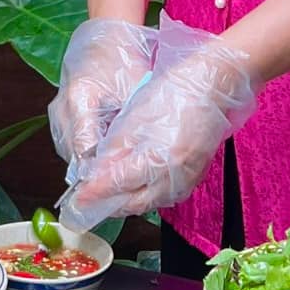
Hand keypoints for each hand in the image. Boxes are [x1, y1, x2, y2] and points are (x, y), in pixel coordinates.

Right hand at [48, 18, 156, 177]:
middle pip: (75, 155)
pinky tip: (104, 159)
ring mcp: (56, 113)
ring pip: (71, 153)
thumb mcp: (133, 93)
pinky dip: (86, 154)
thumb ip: (127, 127)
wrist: (105, 38)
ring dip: (90, 165)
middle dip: (96, 173)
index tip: (113, 190)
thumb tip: (128, 160)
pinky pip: (70, 144)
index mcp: (80, 98)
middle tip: (118, 189)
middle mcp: (62, 108)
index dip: (99, 173)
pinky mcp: (58, 116)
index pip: (85, 148)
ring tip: (113, 177)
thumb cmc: (123, 60)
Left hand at [59, 15, 259, 229]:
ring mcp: (188, 179)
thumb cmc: (173, 93)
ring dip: (126, 201)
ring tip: (105, 195)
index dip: (95, 193)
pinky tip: (132, 187)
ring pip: (149, 202)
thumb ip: (114, 150)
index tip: (77, 199)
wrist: (212, 86)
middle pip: (134, 202)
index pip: (119, 184)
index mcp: (159, 158)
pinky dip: (145, 195)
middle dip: (109, 203)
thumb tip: (95, 174)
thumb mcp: (135, 118)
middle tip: (87, 201)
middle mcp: (176, 176)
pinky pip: (165, 195)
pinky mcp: (195, 177)